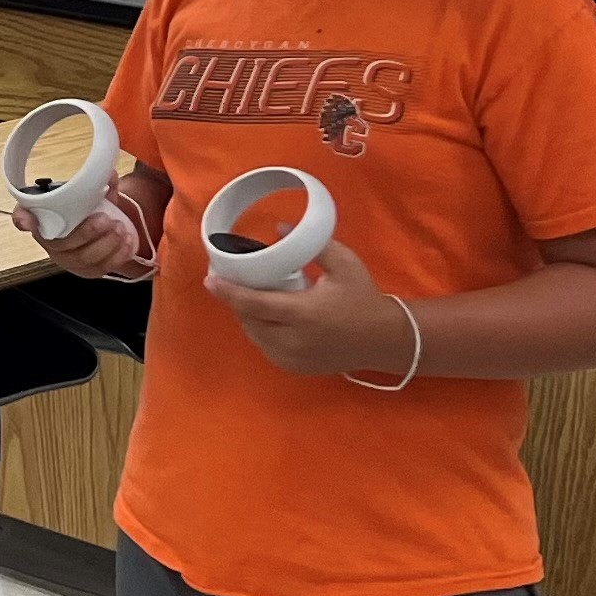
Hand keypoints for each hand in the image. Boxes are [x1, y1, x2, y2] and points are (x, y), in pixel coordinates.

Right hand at [12, 197, 144, 279]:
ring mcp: (68, 260)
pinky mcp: (86, 271)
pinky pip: (100, 268)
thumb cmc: (87, 210)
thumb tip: (107, 174)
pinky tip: (127, 242)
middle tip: (106, 220)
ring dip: (105, 245)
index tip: (28, 219)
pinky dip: (116, 256)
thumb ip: (96, 184)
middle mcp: (50, 242)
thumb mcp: (89, 194)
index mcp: (42, 218)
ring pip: (83, 259)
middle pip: (62, 244)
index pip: (22, 219)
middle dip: (85, 233)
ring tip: (121, 229)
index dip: (23, 220)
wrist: (103, 228)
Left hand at [204, 238, 415, 375]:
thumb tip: (278, 227)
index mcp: (304, 314)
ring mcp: (293, 359)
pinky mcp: (295, 368)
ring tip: (251, 295)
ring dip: (248, 316)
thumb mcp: (345, 264)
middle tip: (234, 281)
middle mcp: (294, 341)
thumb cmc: (363, 298)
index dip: (228, 292)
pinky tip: (267, 315)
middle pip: (248, 319)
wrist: (385, 339)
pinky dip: (261, 330)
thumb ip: (314, 245)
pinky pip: (266, 347)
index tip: (209, 280)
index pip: (253, 304)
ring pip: (254, 335)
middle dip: (237, 300)